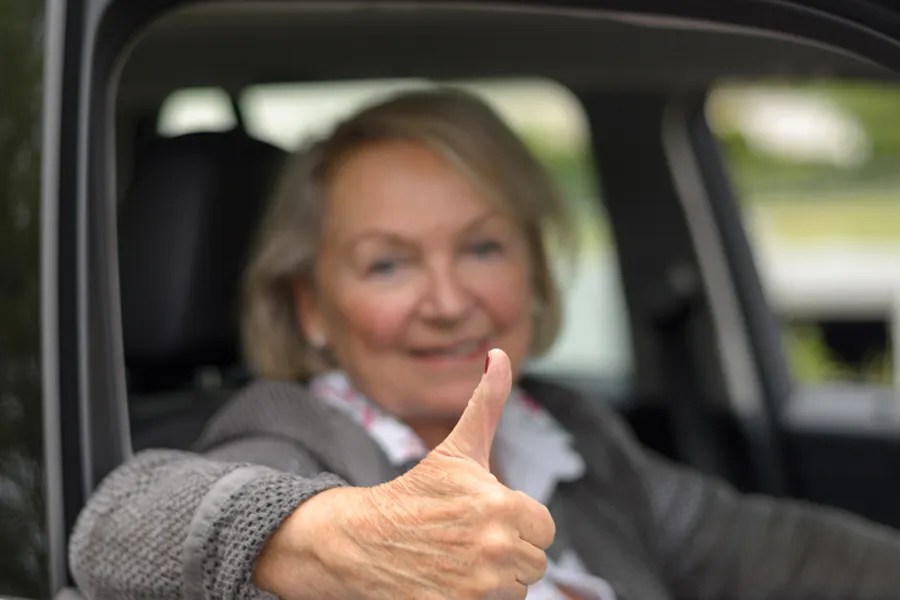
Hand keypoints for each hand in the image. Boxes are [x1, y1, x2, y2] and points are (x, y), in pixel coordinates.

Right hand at [255, 348, 555, 599]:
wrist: (358, 543)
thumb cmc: (413, 495)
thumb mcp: (456, 449)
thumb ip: (486, 402)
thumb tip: (500, 353)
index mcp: (501, 506)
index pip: (544, 528)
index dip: (517, 522)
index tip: (483, 518)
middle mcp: (495, 549)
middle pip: (533, 563)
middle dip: (506, 554)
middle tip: (465, 541)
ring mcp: (478, 589)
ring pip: (516, 592)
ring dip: (493, 583)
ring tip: (456, 563)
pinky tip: (450, 585)